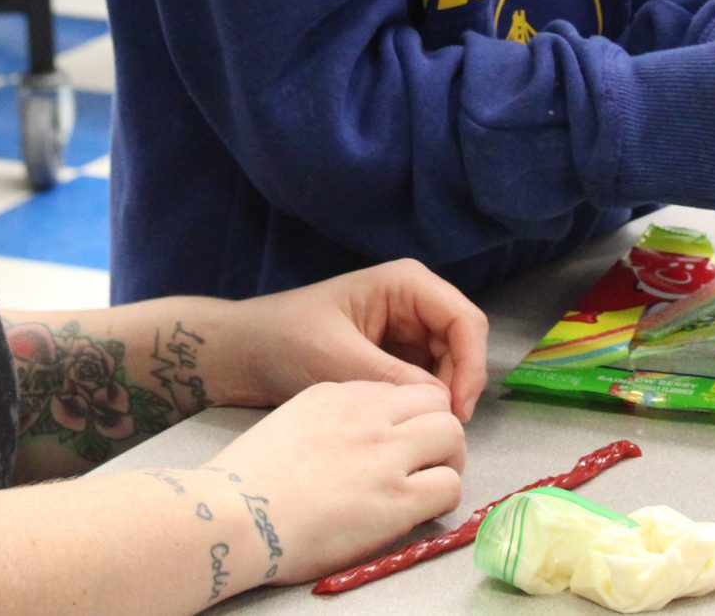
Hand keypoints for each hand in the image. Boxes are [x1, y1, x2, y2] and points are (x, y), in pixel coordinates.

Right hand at [203, 380, 464, 586]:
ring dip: (447, 460)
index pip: (399, 390)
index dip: (409, 415)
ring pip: (452, 436)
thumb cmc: (248, 481)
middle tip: (427, 461)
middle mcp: (368, 415)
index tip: (401, 440)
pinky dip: (444, 498)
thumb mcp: (291, 422)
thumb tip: (356, 440)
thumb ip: (330, 420)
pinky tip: (421, 511)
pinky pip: (449, 485)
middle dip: (437, 431)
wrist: (233, 515)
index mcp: (338, 394)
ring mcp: (386, 455)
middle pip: (435, 403)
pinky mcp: (397, 500)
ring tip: (429, 485)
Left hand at [215, 261, 486, 421]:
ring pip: (449, 366)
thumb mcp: (337, 359)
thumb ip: (391, 379)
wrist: (243, 353)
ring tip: (421, 430)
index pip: (464, 321)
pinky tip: (407, 425)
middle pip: (463, 344)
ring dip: (442, 397)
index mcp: (405, 284)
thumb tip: (441, 407)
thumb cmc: (284, 341)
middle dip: (458, 385)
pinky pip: (426, 379)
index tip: (456, 411)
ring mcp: (406, 329)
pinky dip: (424, 402)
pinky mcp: (394, 355)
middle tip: (441, 430)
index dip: (470, 366)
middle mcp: (414, 301)